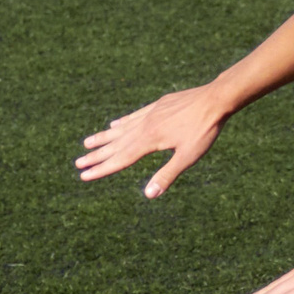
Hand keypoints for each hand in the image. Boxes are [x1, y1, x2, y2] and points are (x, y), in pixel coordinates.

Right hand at [76, 83, 228, 197]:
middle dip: (97, 155)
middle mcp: (145, 126)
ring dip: (104, 138)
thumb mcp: (188, 156)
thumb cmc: (204, 130)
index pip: (120, 159)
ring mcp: (150, 113)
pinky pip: (134, 116)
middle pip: (116, 144)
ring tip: (87, 143)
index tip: (84, 176)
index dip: (102, 169)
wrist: (216, 98)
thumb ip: (167, 174)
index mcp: (149, 140)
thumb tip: (148, 195)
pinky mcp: (158, 105)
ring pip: (121, 129)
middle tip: (77, 163)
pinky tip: (114, 125)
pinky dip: (122, 122)